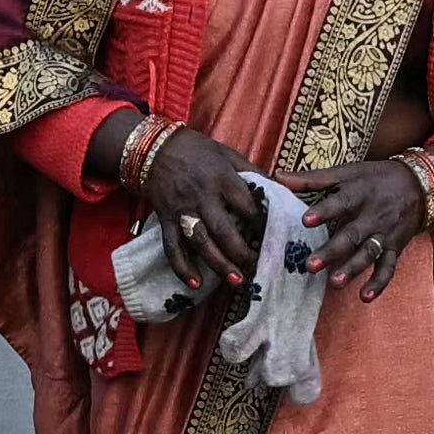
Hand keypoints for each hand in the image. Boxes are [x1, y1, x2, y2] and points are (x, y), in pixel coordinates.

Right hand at [130, 127, 273, 297]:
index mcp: (222, 178)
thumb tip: (280, 187)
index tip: (273, 238)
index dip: (261, 224)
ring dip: (219, 265)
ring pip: (201, 243)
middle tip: (258, 268)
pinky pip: (172, 247)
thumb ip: (251, 171)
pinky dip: (182, 267)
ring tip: (238, 281)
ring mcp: (183, 210)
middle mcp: (203, 196)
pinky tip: (195, 284)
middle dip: (243, 253)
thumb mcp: (227, 153)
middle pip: (224, 231)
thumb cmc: (196, 150)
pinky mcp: (166, 219)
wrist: (154, 148)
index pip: (247, 206)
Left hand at [285, 154, 433, 287]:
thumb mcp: (346, 172)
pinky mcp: (395, 248)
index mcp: (358, 194)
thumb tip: (277, 176)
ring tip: (334, 283)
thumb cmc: (375, 178)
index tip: (305, 220)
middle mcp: (372, 216)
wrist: (420, 185)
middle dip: (332, 251)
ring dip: (352, 269)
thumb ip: (312, 179)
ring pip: (368, 254)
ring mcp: (384, 234)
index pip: (340, 202)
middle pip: (351, 235)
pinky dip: (378, 283)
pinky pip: (388, 268)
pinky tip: (365, 297)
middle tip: (310, 265)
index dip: (323, 211)